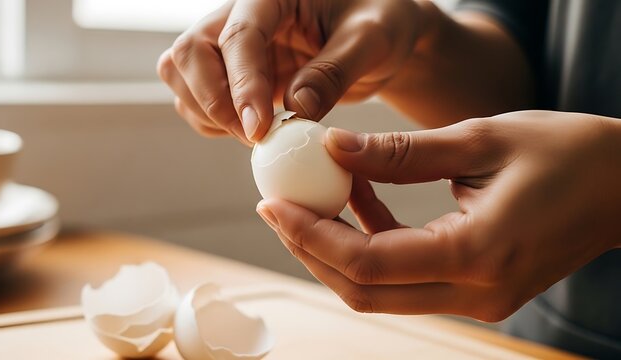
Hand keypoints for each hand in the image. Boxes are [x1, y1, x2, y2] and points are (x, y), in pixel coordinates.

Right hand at [157, 0, 428, 143]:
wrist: (381, 36)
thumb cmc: (382, 22)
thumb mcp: (372, 40)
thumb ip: (334, 71)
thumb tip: (297, 110)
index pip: (239, 36)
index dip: (242, 86)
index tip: (258, 131)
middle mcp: (242, 14)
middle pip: (190, 52)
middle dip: (213, 101)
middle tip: (255, 138)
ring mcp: (234, 44)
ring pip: (182, 75)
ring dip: (207, 113)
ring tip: (257, 136)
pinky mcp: (236, 73)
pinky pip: (199, 97)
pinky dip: (214, 122)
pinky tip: (252, 133)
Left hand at [256, 111, 620, 320]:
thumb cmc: (569, 154)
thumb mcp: (480, 138)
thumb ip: (399, 152)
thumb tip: (333, 149)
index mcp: (478, 254)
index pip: (367, 264)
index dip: (310, 236)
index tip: (274, 204)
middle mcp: (475, 292)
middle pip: (363, 290)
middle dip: (311, 248)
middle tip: (280, 205)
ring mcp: (477, 300)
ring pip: (380, 291)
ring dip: (338, 248)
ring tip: (315, 196)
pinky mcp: (476, 291)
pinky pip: (405, 278)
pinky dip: (372, 245)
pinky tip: (361, 200)